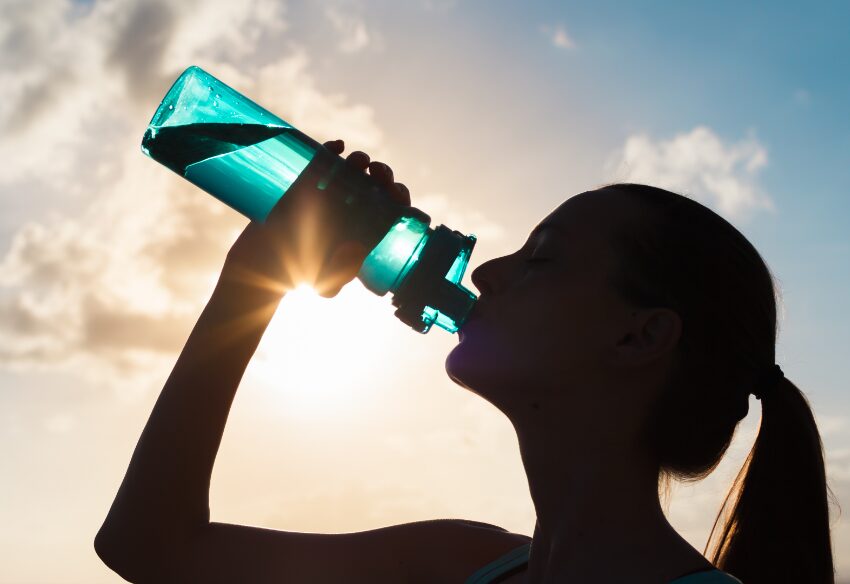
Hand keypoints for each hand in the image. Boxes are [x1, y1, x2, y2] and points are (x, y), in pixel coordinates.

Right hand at [219, 139, 411, 300]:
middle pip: (376, 186)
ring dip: (361, 161)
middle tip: (378, 175)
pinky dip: (331, 150)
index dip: (398, 198)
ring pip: (353, 170)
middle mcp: (350, 210)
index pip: (390, 209)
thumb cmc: (299, 275)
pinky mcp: (305, 184)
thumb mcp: (325, 281)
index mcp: (363, 230)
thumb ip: (341, 273)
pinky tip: (337, 146)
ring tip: (360, 161)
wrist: (262, 264)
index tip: (394, 194)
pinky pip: (322, 161)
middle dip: (383, 176)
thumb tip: (357, 251)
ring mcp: (328, 195)